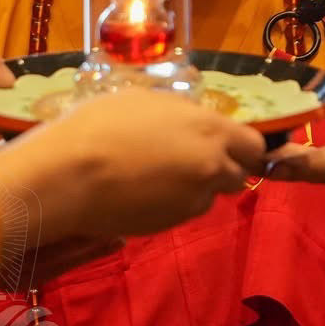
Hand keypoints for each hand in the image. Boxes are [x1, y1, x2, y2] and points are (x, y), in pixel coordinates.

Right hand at [0, 92, 266, 241]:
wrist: (70, 174)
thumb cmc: (102, 125)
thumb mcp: (147, 101)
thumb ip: (183, 115)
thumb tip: (194, 123)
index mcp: (210, 130)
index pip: (254, 146)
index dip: (242, 148)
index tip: (225, 146)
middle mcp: (211, 167)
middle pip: (238, 176)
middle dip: (221, 170)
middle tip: (188, 161)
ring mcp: (193, 200)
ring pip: (208, 196)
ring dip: (193, 188)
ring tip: (153, 175)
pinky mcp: (171, 224)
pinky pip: (182, 210)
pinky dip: (170, 203)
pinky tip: (140, 192)